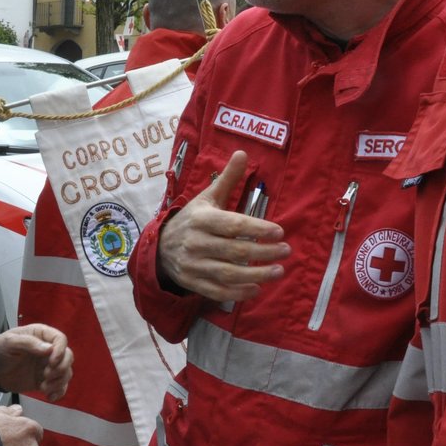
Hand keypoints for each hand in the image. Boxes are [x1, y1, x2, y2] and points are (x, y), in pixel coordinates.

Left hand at [0, 324, 71, 399]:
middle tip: (46, 375)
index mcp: (41, 335)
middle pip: (68, 356)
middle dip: (60, 368)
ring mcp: (48, 365)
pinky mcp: (45, 380)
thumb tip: (49, 349)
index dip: (60, 351)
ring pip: (66, 372)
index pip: (60, 339)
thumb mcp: (10, 342)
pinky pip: (59, 386)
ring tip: (43, 387)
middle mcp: (48, 350)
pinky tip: (50, 397)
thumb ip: (28, 343)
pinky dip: (58, 392)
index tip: (52, 362)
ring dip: (59, 382)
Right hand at [156, 150, 289, 302]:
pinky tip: (257, 289)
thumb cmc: (192, 220)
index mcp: (201, 219)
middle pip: (235, 251)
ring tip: (278, 271)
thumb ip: (227, 179)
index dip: (257, 229)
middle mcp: (196, 242)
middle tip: (286, 251)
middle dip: (264, 252)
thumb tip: (243, 153)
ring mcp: (193, 265)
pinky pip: (218, 291)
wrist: (159, 247)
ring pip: (228, 274)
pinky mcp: (193, 282)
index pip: (233, 226)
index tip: (280, 232)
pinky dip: (238, 292)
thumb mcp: (207, 198)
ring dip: (256, 275)